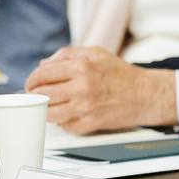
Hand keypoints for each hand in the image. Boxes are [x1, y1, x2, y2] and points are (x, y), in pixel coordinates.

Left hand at [24, 46, 175, 132]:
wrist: (146, 95)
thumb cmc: (122, 74)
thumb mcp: (97, 53)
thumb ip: (68, 54)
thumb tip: (44, 64)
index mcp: (83, 66)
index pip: (42, 74)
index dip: (32, 80)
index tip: (33, 83)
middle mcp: (82, 87)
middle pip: (42, 94)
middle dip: (36, 95)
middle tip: (38, 95)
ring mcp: (85, 107)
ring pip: (49, 113)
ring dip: (47, 109)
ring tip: (52, 104)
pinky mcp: (89, 124)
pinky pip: (64, 125)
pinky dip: (64, 120)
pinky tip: (71, 113)